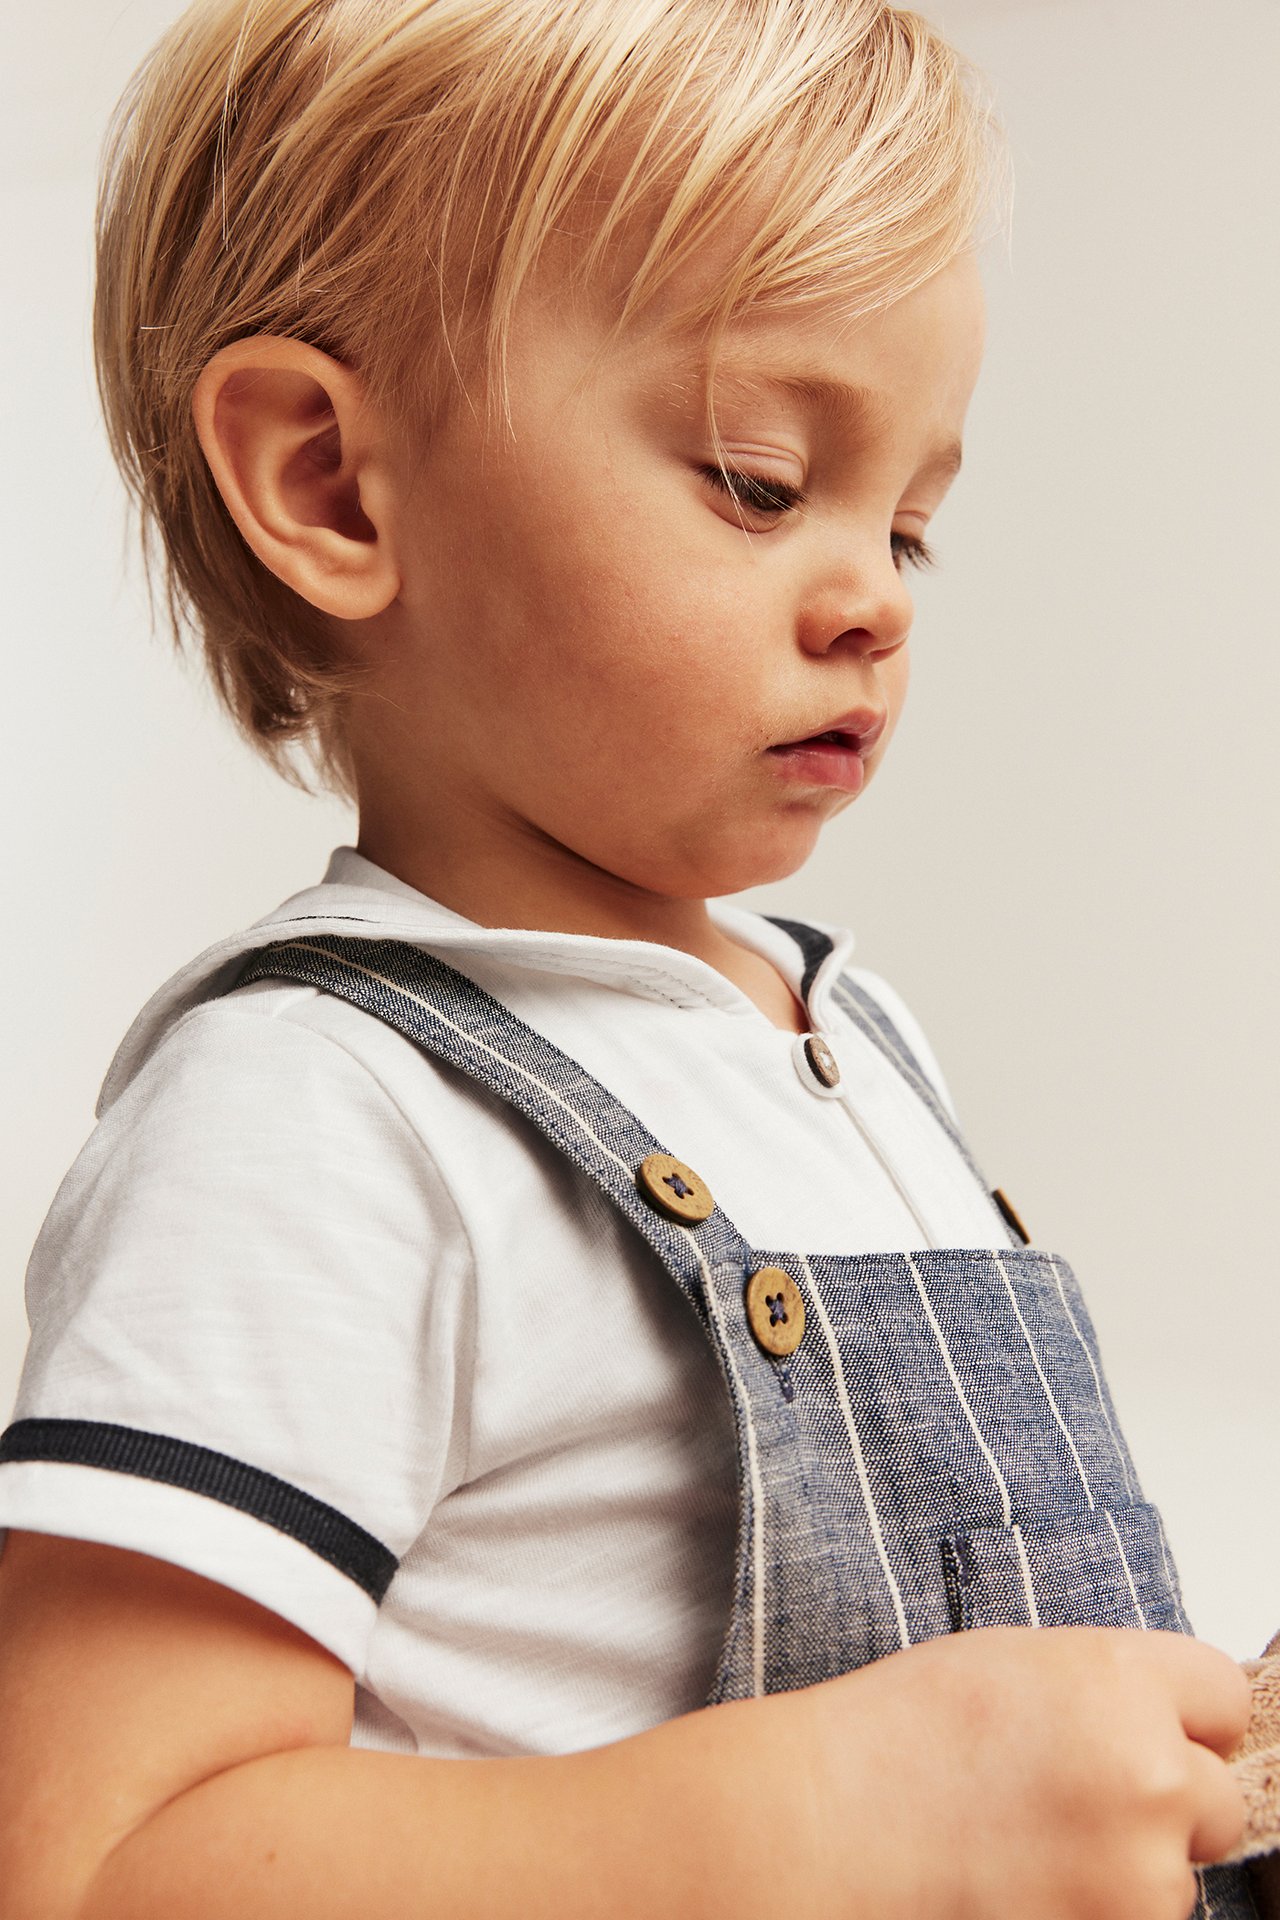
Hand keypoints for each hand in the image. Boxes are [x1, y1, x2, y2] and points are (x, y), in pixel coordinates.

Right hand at [796, 1625, 1250, 1919]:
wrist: (834, 1823)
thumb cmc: (902, 1734)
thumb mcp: (1017, 1662)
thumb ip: (1106, 1686)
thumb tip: (1159, 1719)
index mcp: (1120, 1681)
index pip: (1224, 1698)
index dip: (1187, 1719)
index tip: (1160, 1734)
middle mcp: (1148, 1772)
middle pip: (1216, 1798)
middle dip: (1166, 1804)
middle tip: (1083, 1801)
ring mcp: (1138, 1871)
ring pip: (1175, 1875)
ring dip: (1126, 1868)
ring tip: (1033, 1845)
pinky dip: (1095, 1909)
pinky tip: (1028, 1881)